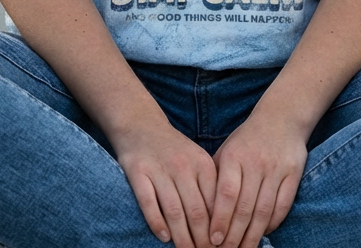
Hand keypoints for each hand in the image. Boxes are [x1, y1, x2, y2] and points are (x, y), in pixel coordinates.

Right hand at [114, 121, 217, 247]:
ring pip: (174, 211)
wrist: (141, 124)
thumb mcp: (197, 161)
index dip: (219, 229)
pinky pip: (148, 202)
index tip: (222, 247)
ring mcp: (160, 168)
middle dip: (202, 240)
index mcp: (202, 164)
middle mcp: (183, 166)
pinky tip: (163, 237)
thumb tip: (222, 225)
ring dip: (182, 238)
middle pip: (196, 211)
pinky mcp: (138, 172)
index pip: (215, 203)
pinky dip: (157, 222)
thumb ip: (209, 188)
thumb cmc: (174, 150)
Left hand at [209, 115, 307, 247]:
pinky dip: (273, 223)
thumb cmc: (247, 140)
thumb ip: (215, 177)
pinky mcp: (293, 174)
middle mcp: (255, 163)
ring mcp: (276, 169)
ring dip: (253, 236)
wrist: (281, 118)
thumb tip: (201, 211)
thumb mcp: (227, 151)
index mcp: (234, 156)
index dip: (220, 220)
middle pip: (245, 207)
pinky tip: (263, 233)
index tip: (213, 241)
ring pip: (264, 211)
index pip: (226, 194)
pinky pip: (282, 206)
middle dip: (234, 236)